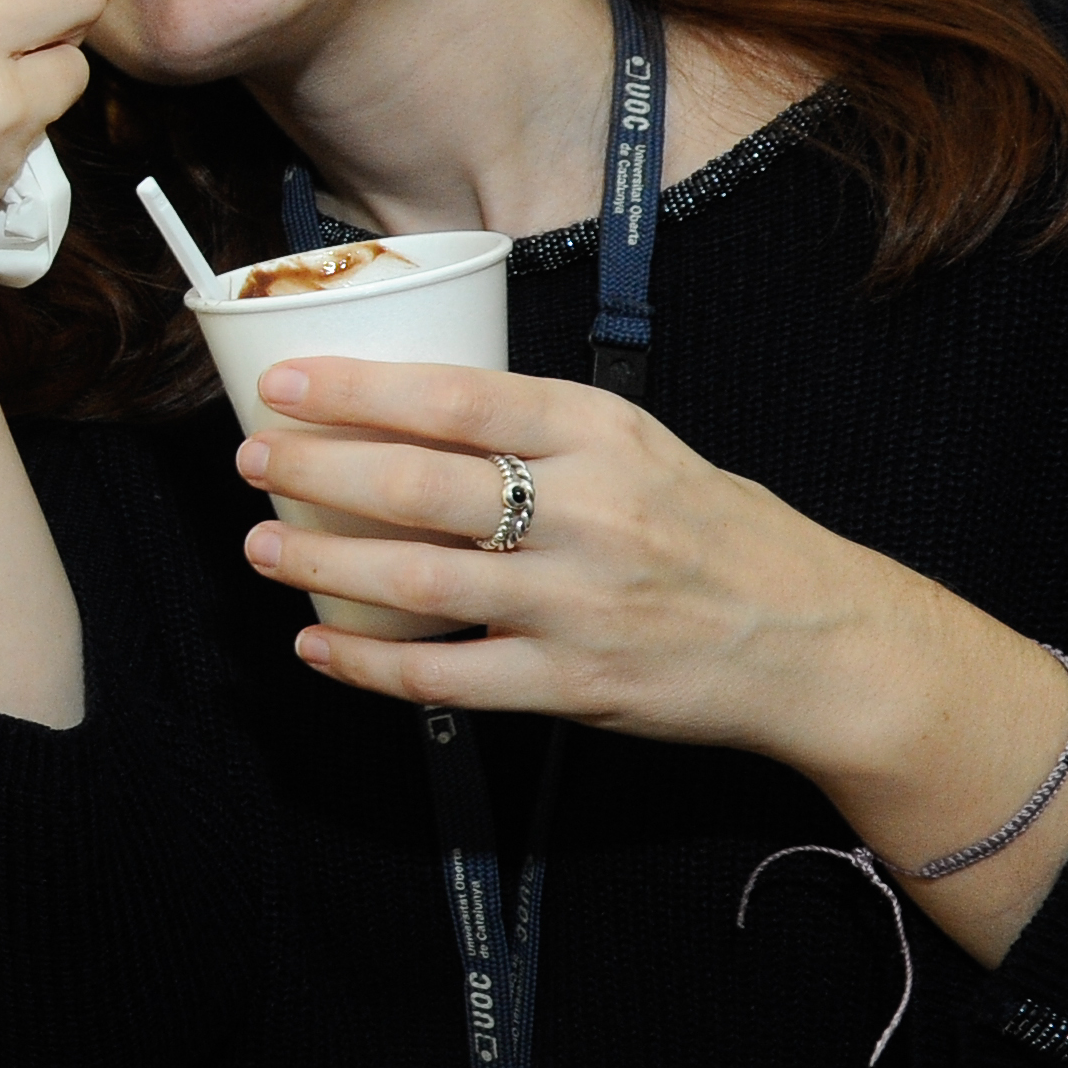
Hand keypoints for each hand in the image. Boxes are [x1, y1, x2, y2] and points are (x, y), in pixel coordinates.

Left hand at [239, 354, 960, 771]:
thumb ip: (540, 430)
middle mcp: (589, 515)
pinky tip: (319, 646)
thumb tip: (411, 408)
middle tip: (251, 459)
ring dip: (323, 563)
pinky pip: (447, 677)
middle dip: (318, 470)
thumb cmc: (715, 531)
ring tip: (262, 544)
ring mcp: (579, 606)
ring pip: (419, 582)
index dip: (359, 390)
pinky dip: (370, 664)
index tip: (285, 382)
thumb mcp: (641, 447)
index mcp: (602, 436)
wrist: (817, 641)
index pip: (459, 399)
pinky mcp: (574, 685)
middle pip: (421, 487)